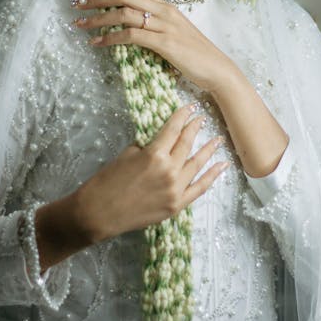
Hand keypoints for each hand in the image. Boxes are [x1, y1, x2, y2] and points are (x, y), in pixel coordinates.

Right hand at [35, 104, 228, 269]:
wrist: (99, 213)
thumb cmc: (108, 181)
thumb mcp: (127, 154)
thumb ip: (148, 146)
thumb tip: (162, 141)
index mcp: (155, 155)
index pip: (173, 129)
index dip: (182, 116)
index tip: (190, 107)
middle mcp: (169, 171)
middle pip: (186, 144)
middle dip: (194, 128)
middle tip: (201, 118)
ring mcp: (175, 190)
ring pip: (197, 164)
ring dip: (208, 150)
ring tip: (217, 139)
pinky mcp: (176, 206)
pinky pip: (199, 188)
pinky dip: (212, 176)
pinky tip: (221, 166)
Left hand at [71, 0, 235, 91]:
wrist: (216, 68)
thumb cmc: (194, 54)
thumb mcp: (173, 32)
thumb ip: (155, 24)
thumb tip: (131, 24)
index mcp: (166, 6)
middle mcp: (164, 11)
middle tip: (77, 3)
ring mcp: (165, 26)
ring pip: (124, 13)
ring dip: (98, 17)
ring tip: (80, 23)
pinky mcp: (164, 43)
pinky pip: (131, 35)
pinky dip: (111, 38)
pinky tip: (98, 43)